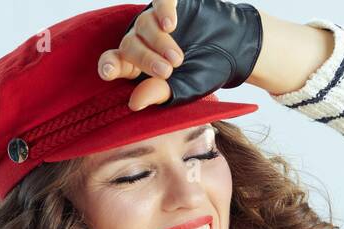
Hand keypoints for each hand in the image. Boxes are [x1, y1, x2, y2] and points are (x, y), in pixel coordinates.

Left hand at [97, 0, 263, 110]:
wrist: (235, 50)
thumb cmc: (204, 73)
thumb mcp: (184, 89)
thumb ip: (160, 93)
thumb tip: (134, 103)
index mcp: (136, 66)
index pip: (113, 63)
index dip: (108, 66)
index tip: (109, 72)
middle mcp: (141, 41)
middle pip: (129, 45)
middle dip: (146, 60)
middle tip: (167, 71)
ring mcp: (155, 20)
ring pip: (143, 25)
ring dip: (159, 42)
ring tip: (178, 58)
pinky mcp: (172, 3)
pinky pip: (160, 1)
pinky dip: (163, 11)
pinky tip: (170, 24)